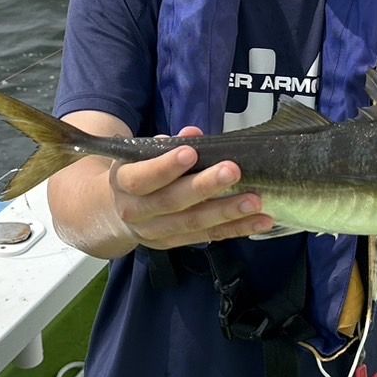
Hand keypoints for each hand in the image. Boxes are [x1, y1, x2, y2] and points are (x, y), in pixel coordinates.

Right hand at [105, 126, 272, 249]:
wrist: (115, 215)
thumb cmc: (137, 175)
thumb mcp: (141, 156)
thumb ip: (167, 145)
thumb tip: (193, 133)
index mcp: (124, 184)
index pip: (142, 178)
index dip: (166, 166)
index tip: (191, 152)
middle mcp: (137, 212)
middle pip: (172, 202)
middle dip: (205, 187)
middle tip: (232, 171)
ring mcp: (157, 232)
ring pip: (194, 223)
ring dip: (227, 212)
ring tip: (254, 201)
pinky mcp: (176, 243)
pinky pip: (210, 236)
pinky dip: (238, 229)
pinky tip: (261, 221)